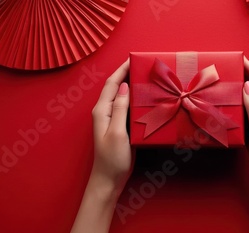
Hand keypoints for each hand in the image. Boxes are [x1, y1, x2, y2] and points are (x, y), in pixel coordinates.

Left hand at [72, 60, 133, 232]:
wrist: (109, 179)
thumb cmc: (112, 159)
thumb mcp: (117, 133)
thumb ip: (119, 109)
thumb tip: (124, 87)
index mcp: (101, 110)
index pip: (111, 84)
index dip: (122, 69)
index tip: (134, 58)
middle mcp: (105, 111)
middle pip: (116, 87)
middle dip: (127, 73)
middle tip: (144, 65)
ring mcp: (112, 119)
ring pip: (122, 96)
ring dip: (132, 85)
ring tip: (146, 77)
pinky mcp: (119, 126)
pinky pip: (127, 106)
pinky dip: (135, 98)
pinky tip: (145, 97)